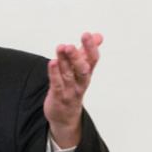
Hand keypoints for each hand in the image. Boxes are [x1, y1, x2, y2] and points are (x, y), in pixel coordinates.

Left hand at [44, 32, 102, 147]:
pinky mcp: (58, 97)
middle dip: (77, 56)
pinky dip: (55, 74)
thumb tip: (98, 35)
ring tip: (61, 48)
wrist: (65, 117)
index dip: (90, 48)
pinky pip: (57, 85)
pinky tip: (52, 62)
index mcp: (87, 74)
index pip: (92, 60)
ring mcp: (70, 91)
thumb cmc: (73, 88)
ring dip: (64, 62)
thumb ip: (87, 52)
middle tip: (70, 45)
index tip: (87, 34)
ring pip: (68, 75)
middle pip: (82, 69)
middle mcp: (80, 82)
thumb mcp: (81, 70)